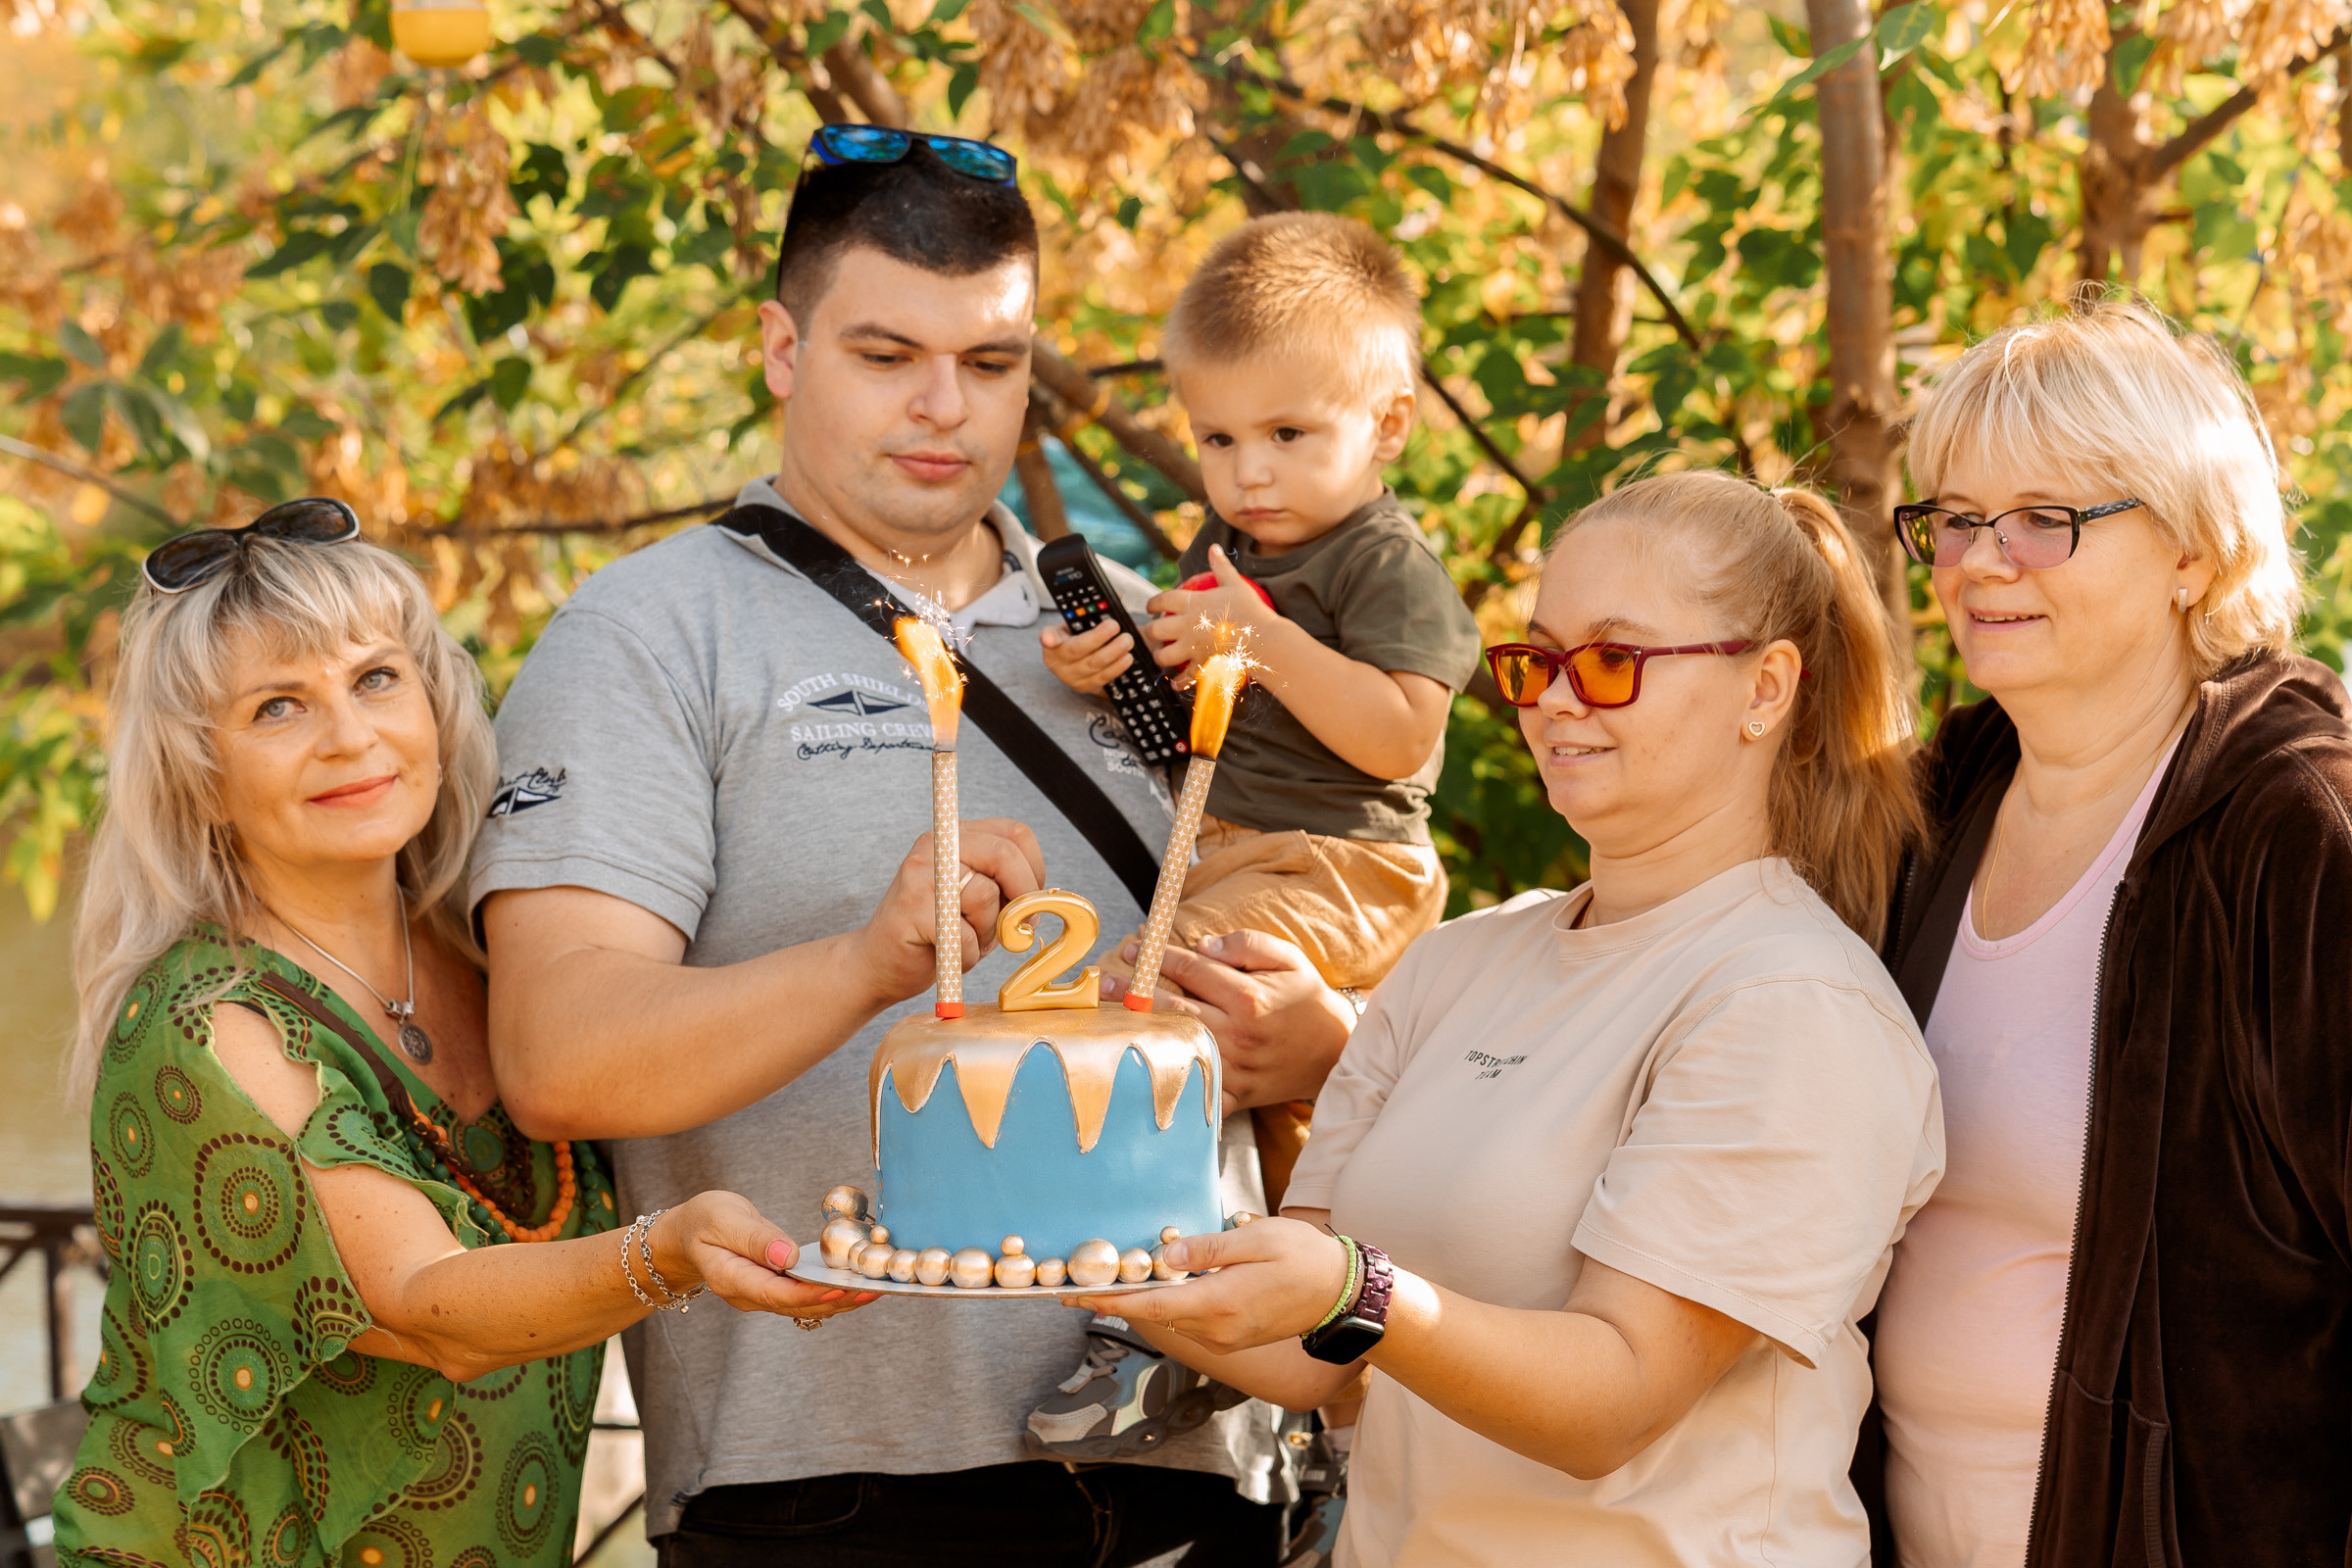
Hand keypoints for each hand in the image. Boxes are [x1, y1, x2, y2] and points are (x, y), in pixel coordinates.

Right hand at [650, 1192, 880, 1319]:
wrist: (688, 1235)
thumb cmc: (702, 1221)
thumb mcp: (722, 1218)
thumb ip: (753, 1238)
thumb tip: (787, 1255)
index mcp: (732, 1279)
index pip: (777, 1293)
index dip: (811, 1292)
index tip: (842, 1285)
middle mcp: (748, 1295)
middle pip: (797, 1306)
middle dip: (836, 1300)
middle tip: (872, 1289)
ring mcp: (760, 1296)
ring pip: (804, 1307)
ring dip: (840, 1301)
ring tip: (874, 1289)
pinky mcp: (773, 1290)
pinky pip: (804, 1298)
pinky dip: (830, 1293)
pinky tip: (856, 1285)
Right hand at [850, 819, 1045, 1009]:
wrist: (878, 964)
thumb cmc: (936, 935)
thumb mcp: (980, 903)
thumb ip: (1007, 889)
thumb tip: (1042, 896)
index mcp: (957, 836)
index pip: (1016, 834)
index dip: (1035, 871)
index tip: (1029, 902)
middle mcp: (936, 845)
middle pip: (1005, 855)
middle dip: (1022, 899)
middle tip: (1015, 930)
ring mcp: (920, 873)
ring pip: (986, 896)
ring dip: (987, 933)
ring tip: (965, 941)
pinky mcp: (912, 907)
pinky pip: (965, 933)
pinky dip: (967, 955)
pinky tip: (947, 955)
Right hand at [1039, 618, 1134, 694]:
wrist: (1079, 664)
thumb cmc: (1079, 638)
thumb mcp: (1078, 624)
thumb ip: (1092, 612)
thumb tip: (1116, 597)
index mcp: (1053, 641)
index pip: (1048, 637)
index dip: (1048, 638)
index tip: (1049, 638)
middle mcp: (1057, 661)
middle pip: (1077, 650)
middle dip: (1098, 638)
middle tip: (1115, 626)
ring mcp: (1070, 678)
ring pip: (1093, 665)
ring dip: (1113, 653)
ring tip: (1127, 641)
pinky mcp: (1085, 687)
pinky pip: (1103, 679)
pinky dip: (1117, 668)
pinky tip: (1127, 658)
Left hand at [1070, 1217, 1352, 1353]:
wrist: (1340, 1294)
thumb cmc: (1304, 1256)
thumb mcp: (1257, 1238)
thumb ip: (1208, 1249)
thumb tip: (1165, 1256)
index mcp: (1221, 1303)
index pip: (1153, 1304)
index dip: (1111, 1299)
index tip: (1076, 1293)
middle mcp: (1218, 1330)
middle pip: (1155, 1315)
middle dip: (1118, 1299)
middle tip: (1079, 1282)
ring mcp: (1225, 1340)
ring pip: (1171, 1320)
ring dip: (1142, 1303)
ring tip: (1112, 1281)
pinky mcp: (1232, 1339)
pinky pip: (1190, 1323)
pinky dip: (1168, 1307)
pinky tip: (1157, 1287)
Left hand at [1100, 929, 1355, 1112]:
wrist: (1337, 1050)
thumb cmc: (1308, 999)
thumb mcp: (1288, 958)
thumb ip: (1246, 945)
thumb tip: (1202, 945)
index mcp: (1248, 997)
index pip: (1191, 970)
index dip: (1158, 956)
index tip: (1134, 946)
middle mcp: (1238, 1033)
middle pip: (1173, 1009)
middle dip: (1135, 993)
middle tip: (1104, 981)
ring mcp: (1236, 1068)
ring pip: (1177, 1047)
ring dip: (1143, 1033)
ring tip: (1111, 1021)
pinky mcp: (1237, 1094)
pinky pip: (1197, 1096)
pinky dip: (1172, 1090)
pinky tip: (1143, 1080)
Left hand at [1144, 545, 1281, 679]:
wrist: (1264, 638)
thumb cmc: (1250, 609)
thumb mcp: (1235, 583)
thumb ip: (1220, 567)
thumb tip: (1213, 548)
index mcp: (1192, 603)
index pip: (1162, 600)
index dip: (1152, 603)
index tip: (1151, 606)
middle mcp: (1187, 625)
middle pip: (1156, 630)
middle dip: (1150, 631)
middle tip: (1154, 631)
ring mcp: (1193, 647)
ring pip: (1164, 655)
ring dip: (1160, 656)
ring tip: (1162, 654)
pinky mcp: (1203, 663)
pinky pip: (1185, 676)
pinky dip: (1179, 681)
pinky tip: (1176, 682)